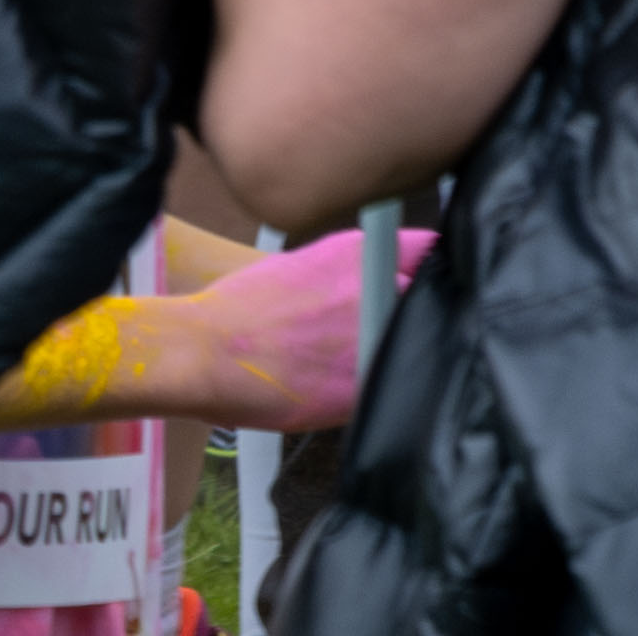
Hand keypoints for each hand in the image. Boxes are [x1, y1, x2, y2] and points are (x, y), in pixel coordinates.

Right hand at [139, 226, 428, 426]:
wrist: (207, 353)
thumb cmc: (238, 313)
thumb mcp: (298, 269)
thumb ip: (346, 277)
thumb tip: (373, 293)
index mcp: (356, 252)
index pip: (426, 248)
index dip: (430, 265)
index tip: (427, 277)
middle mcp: (377, 287)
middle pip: (427, 299)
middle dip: (413, 312)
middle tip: (378, 328)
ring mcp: (378, 334)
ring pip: (415, 343)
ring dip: (399, 350)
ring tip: (350, 361)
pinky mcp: (371, 381)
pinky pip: (397, 384)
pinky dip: (383, 387)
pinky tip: (343, 388)